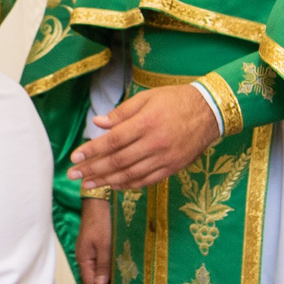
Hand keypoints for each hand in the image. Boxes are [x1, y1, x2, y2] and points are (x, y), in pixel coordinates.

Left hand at [68, 83, 218, 190]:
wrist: (210, 112)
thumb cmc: (176, 100)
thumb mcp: (147, 98)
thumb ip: (122, 113)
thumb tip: (98, 123)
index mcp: (146, 123)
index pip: (112, 141)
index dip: (92, 151)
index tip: (75, 158)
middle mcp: (154, 143)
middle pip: (118, 161)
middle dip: (93, 170)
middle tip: (73, 176)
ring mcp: (164, 158)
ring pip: (130, 174)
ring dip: (106, 181)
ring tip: (88, 185)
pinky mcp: (173, 168)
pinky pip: (146, 181)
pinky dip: (128, 185)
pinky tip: (113, 185)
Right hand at [76, 197, 111, 283]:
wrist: (98, 201)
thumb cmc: (101, 221)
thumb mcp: (104, 244)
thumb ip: (103, 265)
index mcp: (84, 259)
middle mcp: (85, 258)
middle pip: (93, 282)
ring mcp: (90, 253)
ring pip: (98, 274)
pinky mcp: (96, 247)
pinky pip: (102, 266)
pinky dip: (109, 274)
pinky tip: (119, 278)